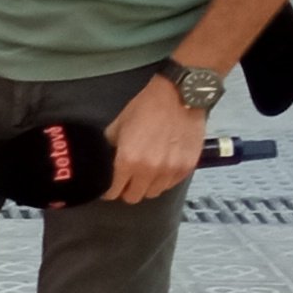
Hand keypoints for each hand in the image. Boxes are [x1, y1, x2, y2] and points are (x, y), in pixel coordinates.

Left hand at [104, 74, 208, 205]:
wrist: (179, 95)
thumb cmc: (147, 107)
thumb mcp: (118, 125)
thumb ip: (110, 147)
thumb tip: (105, 159)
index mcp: (128, 161)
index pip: (113, 192)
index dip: (109, 191)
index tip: (110, 188)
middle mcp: (149, 170)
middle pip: (134, 197)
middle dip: (127, 190)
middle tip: (128, 180)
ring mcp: (170, 170)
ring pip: (154, 193)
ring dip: (147, 186)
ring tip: (146, 173)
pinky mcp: (187, 167)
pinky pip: (171, 184)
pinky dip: (165, 179)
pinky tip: (162, 167)